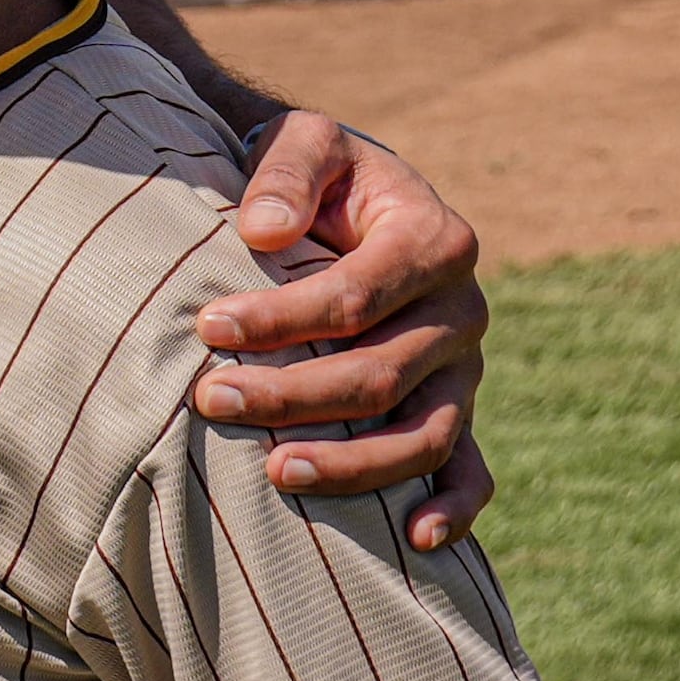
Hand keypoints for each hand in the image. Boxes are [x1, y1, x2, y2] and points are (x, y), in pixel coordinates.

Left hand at [191, 116, 493, 552]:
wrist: (354, 197)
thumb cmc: (322, 174)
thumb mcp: (305, 141)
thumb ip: (286, 172)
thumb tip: (264, 233)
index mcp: (435, 239)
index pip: (354, 297)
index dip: (280, 319)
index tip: (208, 328)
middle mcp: (462, 310)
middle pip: (379, 374)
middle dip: (291, 394)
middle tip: (212, 399)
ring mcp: (465, 369)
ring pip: (423, 434)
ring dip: (355, 465)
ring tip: (277, 472)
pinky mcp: (457, 407)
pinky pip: (471, 470)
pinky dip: (454, 509)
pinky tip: (415, 540)